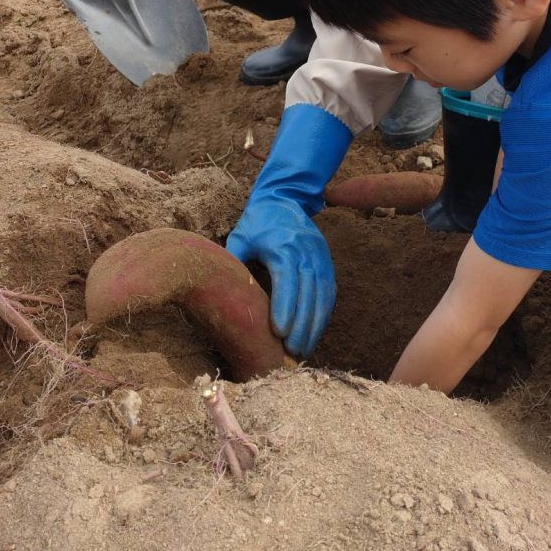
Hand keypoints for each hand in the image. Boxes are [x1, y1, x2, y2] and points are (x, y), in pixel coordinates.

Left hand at [226, 198, 335, 356]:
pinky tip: (315, 332)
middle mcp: (306, 251)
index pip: (287, 280)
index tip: (279, 333)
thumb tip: (221, 296)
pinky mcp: (327, 261)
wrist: (285, 198)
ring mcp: (320, 256)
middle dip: (302, 325)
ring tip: (304, 349)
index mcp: (283, 244)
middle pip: (308, 292)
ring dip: (315, 324)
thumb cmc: (258, 221)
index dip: (286, 307)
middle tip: (292, 352)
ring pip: (322, 295)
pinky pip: (329, 291)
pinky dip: (323, 313)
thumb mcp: (241, 237)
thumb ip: (235, 264)